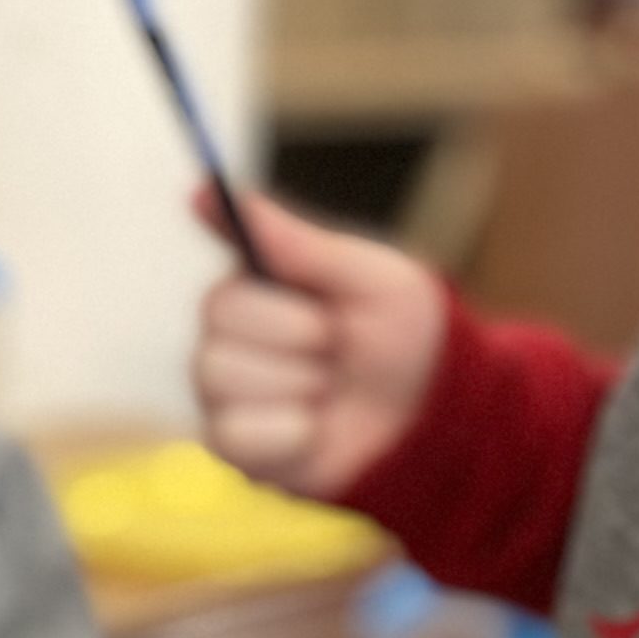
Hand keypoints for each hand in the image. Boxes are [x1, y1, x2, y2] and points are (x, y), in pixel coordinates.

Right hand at [190, 188, 447, 497]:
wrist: (436, 423)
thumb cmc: (406, 343)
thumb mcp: (369, 279)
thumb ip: (293, 241)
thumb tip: (208, 190)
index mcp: (262, 290)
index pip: (223, 267)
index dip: (221, 244)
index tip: (202, 197)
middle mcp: (232, 336)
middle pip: (218, 317)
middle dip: (296, 330)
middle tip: (336, 342)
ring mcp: (228, 395)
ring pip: (219, 375)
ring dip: (296, 382)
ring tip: (331, 389)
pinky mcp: (237, 447)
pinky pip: (230, 434)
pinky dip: (286, 431)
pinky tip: (314, 429)